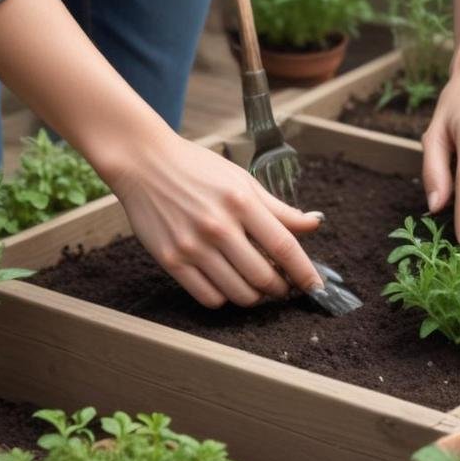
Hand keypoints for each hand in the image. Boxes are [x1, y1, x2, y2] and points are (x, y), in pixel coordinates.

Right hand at [101, 131, 323, 307]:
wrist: (143, 162)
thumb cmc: (197, 169)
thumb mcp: (242, 180)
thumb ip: (279, 208)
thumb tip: (314, 224)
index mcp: (241, 202)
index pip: (284, 246)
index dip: (304, 271)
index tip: (316, 287)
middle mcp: (218, 226)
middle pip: (263, 276)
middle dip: (280, 288)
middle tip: (281, 285)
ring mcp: (193, 245)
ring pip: (238, 293)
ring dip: (255, 297)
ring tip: (256, 287)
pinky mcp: (171, 260)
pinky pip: (208, 297)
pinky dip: (225, 298)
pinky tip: (227, 285)